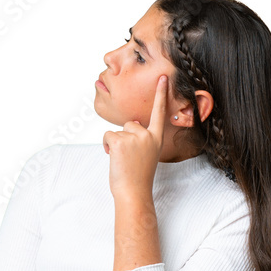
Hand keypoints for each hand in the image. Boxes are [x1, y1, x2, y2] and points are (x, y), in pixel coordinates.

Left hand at [102, 75, 166, 198]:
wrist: (134, 192)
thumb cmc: (138, 177)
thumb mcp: (145, 154)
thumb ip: (141, 138)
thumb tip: (132, 124)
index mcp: (157, 138)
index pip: (159, 112)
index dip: (161, 94)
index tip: (163, 77)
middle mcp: (148, 135)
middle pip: (130, 124)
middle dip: (125, 138)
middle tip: (129, 158)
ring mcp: (135, 137)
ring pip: (118, 130)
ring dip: (116, 143)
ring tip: (123, 160)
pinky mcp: (120, 140)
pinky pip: (108, 135)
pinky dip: (107, 145)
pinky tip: (114, 157)